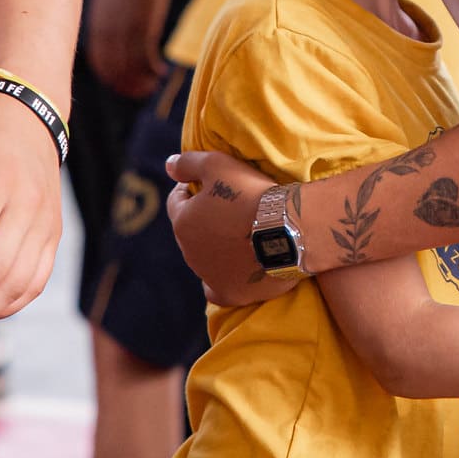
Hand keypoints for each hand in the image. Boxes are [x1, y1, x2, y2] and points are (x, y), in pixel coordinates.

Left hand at [83, 0, 169, 98]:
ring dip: (142, 82)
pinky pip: (147, 59)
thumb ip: (106, 21)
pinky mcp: (144, 25)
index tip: (123, 85)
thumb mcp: (108, 0)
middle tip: (141, 91)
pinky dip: (154, 70)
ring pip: (131, 69)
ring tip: (153, 85)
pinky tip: (162, 72)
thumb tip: (107, 35)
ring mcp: (125, 30)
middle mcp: (107, 32)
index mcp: (97, 26)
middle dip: (127, 86)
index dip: (111, 79)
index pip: (99, 64)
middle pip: (113, 72)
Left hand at [165, 150, 288, 306]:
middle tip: (231, 206)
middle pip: (191, 230)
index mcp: (183, 222)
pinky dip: (221, 278)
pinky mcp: (230, 294)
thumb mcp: (218, 165)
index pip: (177, 200)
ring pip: (204, 258)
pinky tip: (232, 270)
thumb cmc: (252, 194)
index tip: (210, 182)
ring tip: (241, 233)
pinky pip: (216, 288)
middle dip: (204, 217)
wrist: (289, 230)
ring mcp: (209, 276)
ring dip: (215, 245)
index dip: (191, 187)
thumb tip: (169, 166)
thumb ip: (188, 163)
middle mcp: (189, 253)